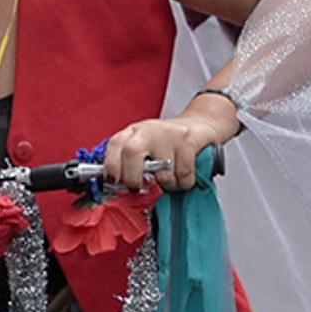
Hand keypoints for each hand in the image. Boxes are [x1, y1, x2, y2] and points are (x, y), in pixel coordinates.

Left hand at [103, 105, 231, 193]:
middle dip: (133, 177)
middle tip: (139, 187)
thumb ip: (129, 163)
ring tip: (170, 178)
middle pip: (132, 152)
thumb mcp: (144, 148)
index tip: (114, 182)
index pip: (115, 145)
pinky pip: (183, 173)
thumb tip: (116, 186)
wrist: (199, 125)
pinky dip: (184, 182)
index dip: (111, 166)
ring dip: (167, 184)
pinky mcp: (188, 140)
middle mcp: (148, 130)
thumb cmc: (167, 142)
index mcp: (133, 132)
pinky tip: (183, 175)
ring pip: (163, 172)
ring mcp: (169, 134)